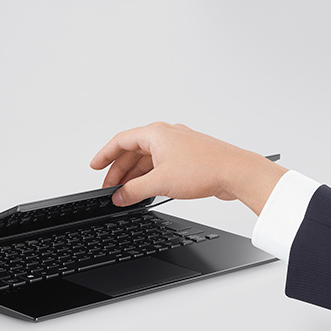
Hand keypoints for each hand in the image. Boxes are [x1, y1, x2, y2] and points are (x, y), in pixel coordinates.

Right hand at [89, 122, 287, 215]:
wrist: (236, 173)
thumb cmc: (205, 168)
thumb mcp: (160, 182)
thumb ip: (134, 190)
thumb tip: (119, 196)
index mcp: (156, 133)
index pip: (120, 141)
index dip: (104, 155)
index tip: (95, 167)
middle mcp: (166, 136)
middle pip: (133, 151)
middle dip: (119, 171)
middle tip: (110, 188)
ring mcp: (178, 147)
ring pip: (148, 160)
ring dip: (135, 176)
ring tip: (126, 193)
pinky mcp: (188, 159)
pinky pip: (161, 166)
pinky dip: (150, 177)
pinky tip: (147, 190)